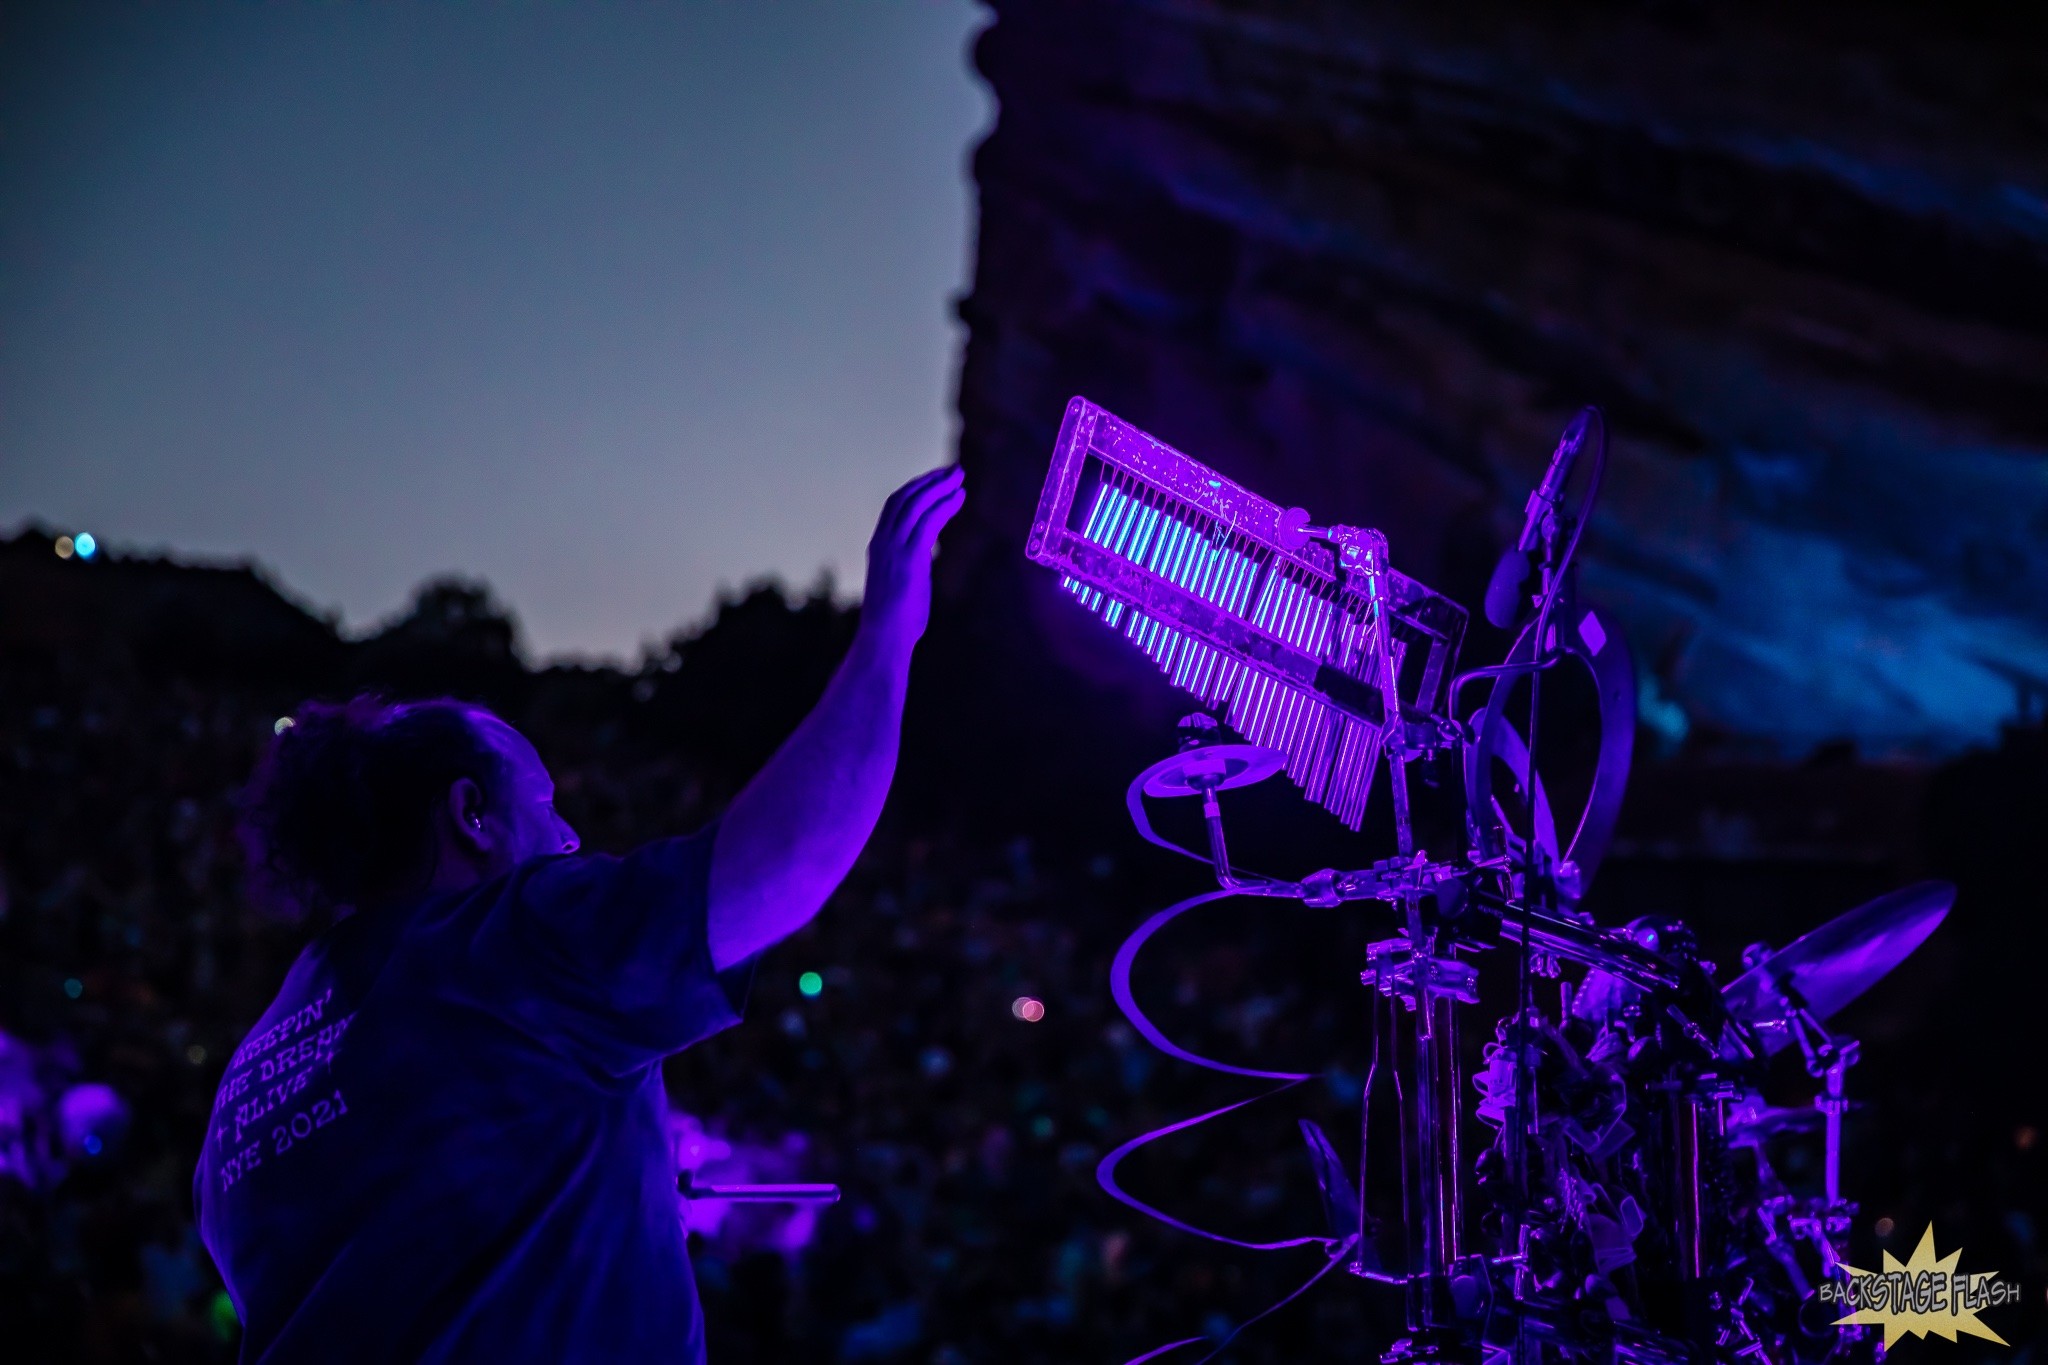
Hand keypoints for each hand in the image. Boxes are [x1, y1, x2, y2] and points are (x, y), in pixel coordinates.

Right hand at [861, 465, 965, 653]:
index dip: (916, 489)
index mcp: (878, 547)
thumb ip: (908, 572)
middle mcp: (882, 542)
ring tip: (959, 477)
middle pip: (904, 498)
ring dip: (939, 487)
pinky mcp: (909, 557)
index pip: (894, 506)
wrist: (883, 639)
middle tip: (953, 470)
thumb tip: (919, 572)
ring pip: (916, 504)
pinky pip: (928, 521)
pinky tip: (960, 498)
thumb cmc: (894, 624)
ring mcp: (893, 548)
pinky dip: (945, 505)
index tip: (936, 481)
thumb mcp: (899, 589)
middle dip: (929, 480)